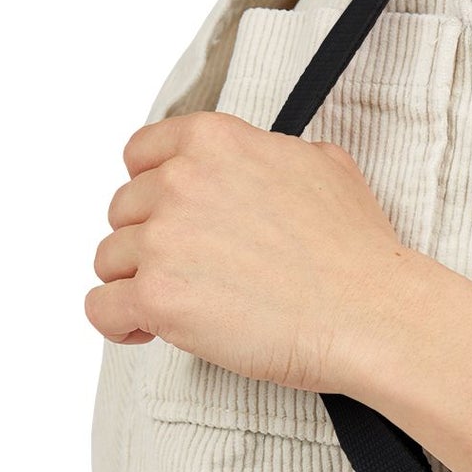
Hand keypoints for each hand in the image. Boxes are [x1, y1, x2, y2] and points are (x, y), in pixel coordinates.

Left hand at [85, 113, 471, 471]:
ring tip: (178, 306)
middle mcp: (179, 182)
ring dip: (137, 284)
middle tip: (189, 273)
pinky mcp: (158, 298)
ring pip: (110, 260)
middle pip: (123, 211)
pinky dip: (118, 323)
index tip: (166, 219)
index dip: (150, 192)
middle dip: (149, 244)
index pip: (140, 154)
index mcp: (213, 141)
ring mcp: (163, 240)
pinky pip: (101, 308)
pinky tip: (145, 330)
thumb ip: (271, 156)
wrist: (370, 314)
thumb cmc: (357, 254)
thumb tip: (264, 166)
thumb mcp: (324, 167)